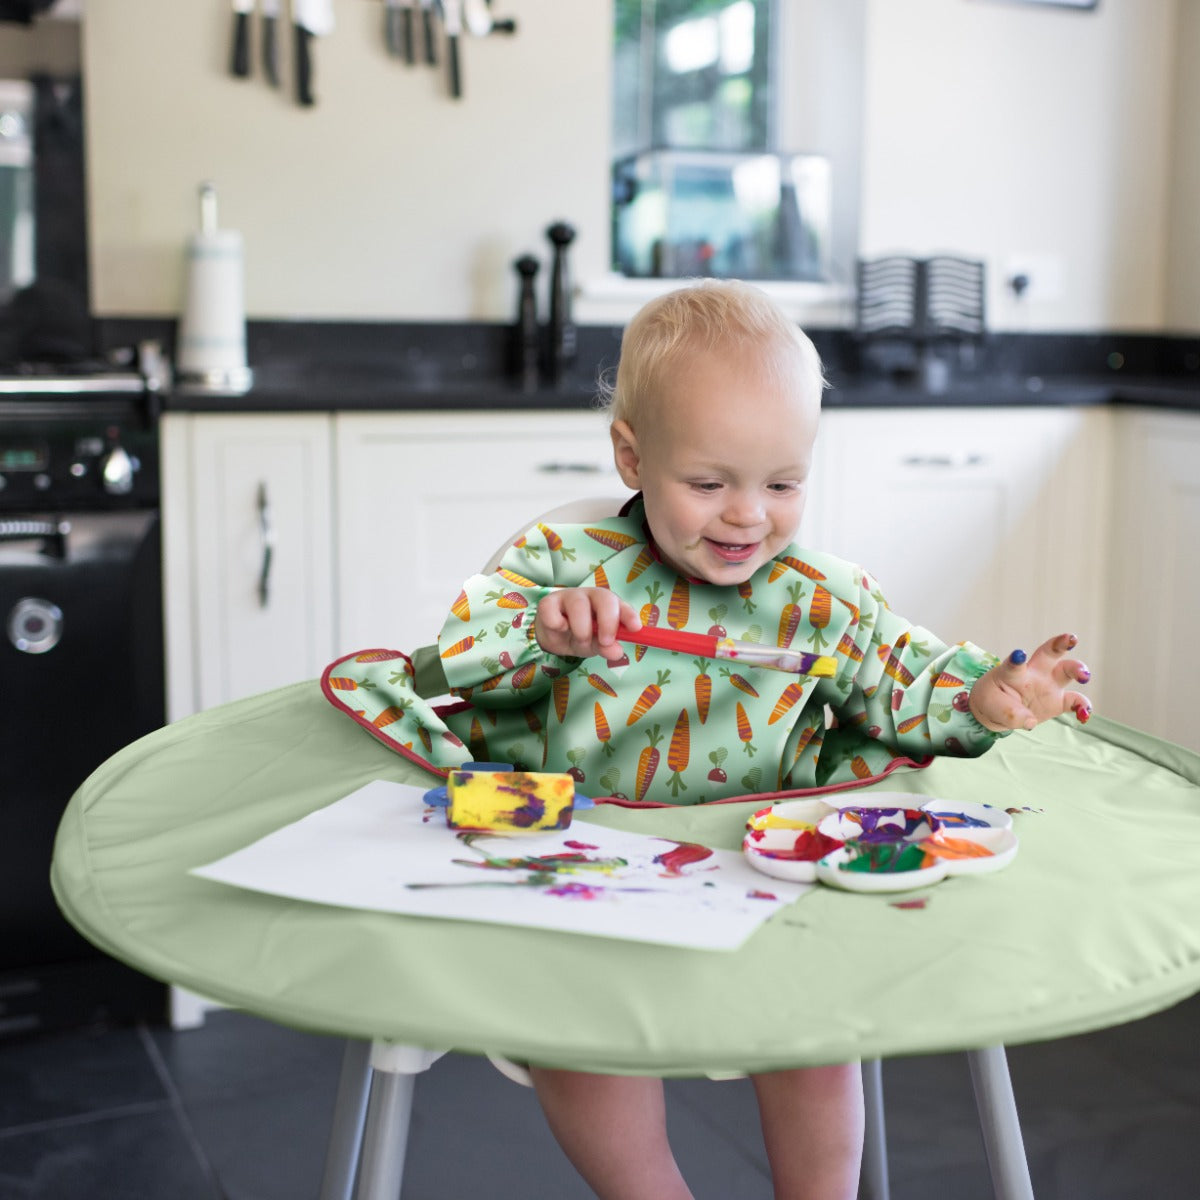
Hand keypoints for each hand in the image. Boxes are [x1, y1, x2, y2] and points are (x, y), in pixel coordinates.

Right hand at [536, 588, 640, 662]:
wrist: (554, 636)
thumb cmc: (580, 635)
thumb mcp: (596, 644)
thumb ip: (606, 647)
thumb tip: (616, 652)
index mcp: (607, 604)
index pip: (621, 605)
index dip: (629, 615)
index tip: (635, 628)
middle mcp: (591, 596)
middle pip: (604, 597)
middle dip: (608, 622)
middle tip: (606, 641)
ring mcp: (569, 596)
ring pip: (578, 605)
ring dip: (582, 629)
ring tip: (581, 641)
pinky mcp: (548, 603)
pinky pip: (552, 611)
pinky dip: (557, 624)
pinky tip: (561, 629)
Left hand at [969, 633, 1092, 731]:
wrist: (997, 711)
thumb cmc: (992, 700)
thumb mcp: (992, 706)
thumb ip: (1010, 713)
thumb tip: (1030, 722)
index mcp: (1013, 671)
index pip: (1014, 664)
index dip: (1016, 659)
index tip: (1019, 655)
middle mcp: (1034, 673)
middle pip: (1050, 653)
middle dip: (1061, 643)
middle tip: (1071, 639)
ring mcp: (1048, 685)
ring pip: (1067, 670)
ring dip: (1078, 669)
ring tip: (1084, 676)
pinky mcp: (1058, 702)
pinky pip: (1075, 702)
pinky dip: (1082, 707)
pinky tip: (1085, 714)